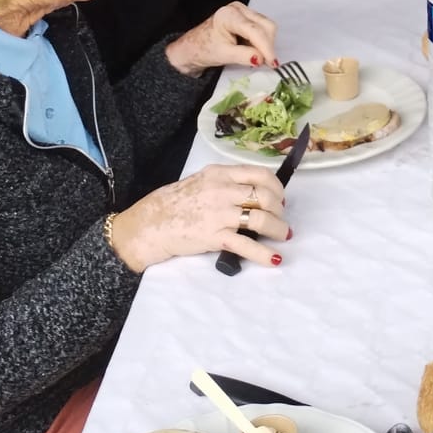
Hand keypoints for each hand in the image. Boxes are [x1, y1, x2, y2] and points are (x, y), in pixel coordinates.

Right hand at [109, 163, 289, 270]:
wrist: (150, 224)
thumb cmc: (175, 203)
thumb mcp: (202, 181)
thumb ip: (227, 183)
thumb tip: (254, 193)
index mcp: (220, 173)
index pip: (260, 174)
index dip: (277, 187)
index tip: (280, 198)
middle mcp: (222, 190)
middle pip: (265, 197)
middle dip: (279, 210)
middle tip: (280, 219)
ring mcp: (219, 214)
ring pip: (261, 219)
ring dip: (278, 229)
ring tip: (282, 235)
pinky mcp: (214, 236)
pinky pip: (246, 245)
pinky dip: (264, 254)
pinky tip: (274, 259)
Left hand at [164, 1, 278, 73]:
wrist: (195, 47)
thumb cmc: (204, 49)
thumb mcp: (223, 55)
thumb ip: (243, 56)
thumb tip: (262, 59)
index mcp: (229, 15)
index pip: (255, 30)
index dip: (266, 47)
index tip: (272, 63)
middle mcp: (238, 8)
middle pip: (265, 25)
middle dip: (268, 45)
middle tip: (266, 63)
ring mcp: (244, 11)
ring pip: (267, 26)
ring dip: (266, 44)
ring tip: (255, 56)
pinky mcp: (248, 17)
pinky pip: (263, 28)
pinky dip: (262, 41)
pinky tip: (252, 49)